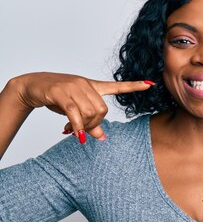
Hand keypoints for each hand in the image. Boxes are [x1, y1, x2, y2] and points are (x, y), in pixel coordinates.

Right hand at [11, 72, 152, 142]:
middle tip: (82, 130)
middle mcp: (85, 84)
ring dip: (83, 126)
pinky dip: (76, 126)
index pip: (117, 86)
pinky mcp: (60, 92)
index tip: (151, 84)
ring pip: (89, 113)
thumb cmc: (56, 98)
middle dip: (94, 124)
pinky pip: (74, 112)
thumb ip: (91, 123)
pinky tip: (73, 133)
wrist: (31, 86)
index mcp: (93, 86)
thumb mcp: (76, 110)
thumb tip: (103, 137)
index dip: (134, 86)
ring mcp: (73, 87)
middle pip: (102, 110)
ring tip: (72, 129)